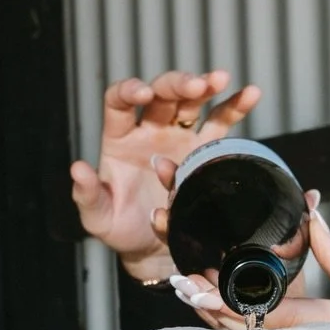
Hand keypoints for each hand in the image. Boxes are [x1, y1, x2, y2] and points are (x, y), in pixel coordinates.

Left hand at [70, 70, 259, 278]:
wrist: (154, 250)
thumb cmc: (121, 229)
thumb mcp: (98, 218)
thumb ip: (87, 195)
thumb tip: (78, 169)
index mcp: (119, 138)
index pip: (119, 101)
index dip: (129, 91)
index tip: (143, 94)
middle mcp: (149, 130)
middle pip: (161, 94)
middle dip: (177, 85)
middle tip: (195, 86)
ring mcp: (178, 137)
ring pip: (192, 103)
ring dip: (206, 87)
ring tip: (220, 79)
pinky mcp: (203, 152)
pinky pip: (220, 124)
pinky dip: (235, 107)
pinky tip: (251, 93)